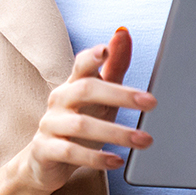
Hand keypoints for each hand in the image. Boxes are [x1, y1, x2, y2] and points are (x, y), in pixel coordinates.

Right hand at [17, 27, 155, 192]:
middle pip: (86, 90)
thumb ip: (113, 68)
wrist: (45, 161)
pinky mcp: (45, 150)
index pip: (81, 65)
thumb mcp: (100, 98)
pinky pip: (70, 152)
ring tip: (143, 140)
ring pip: (81, 124)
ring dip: (117, 133)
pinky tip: (117, 160)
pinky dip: (96, 157)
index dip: (92, 57)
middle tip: (151, 102)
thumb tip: (123, 33)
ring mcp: (50, 125)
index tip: (106, 50)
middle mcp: (58, 100)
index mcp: (72, 84)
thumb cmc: (79, 124)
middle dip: (121, 95)